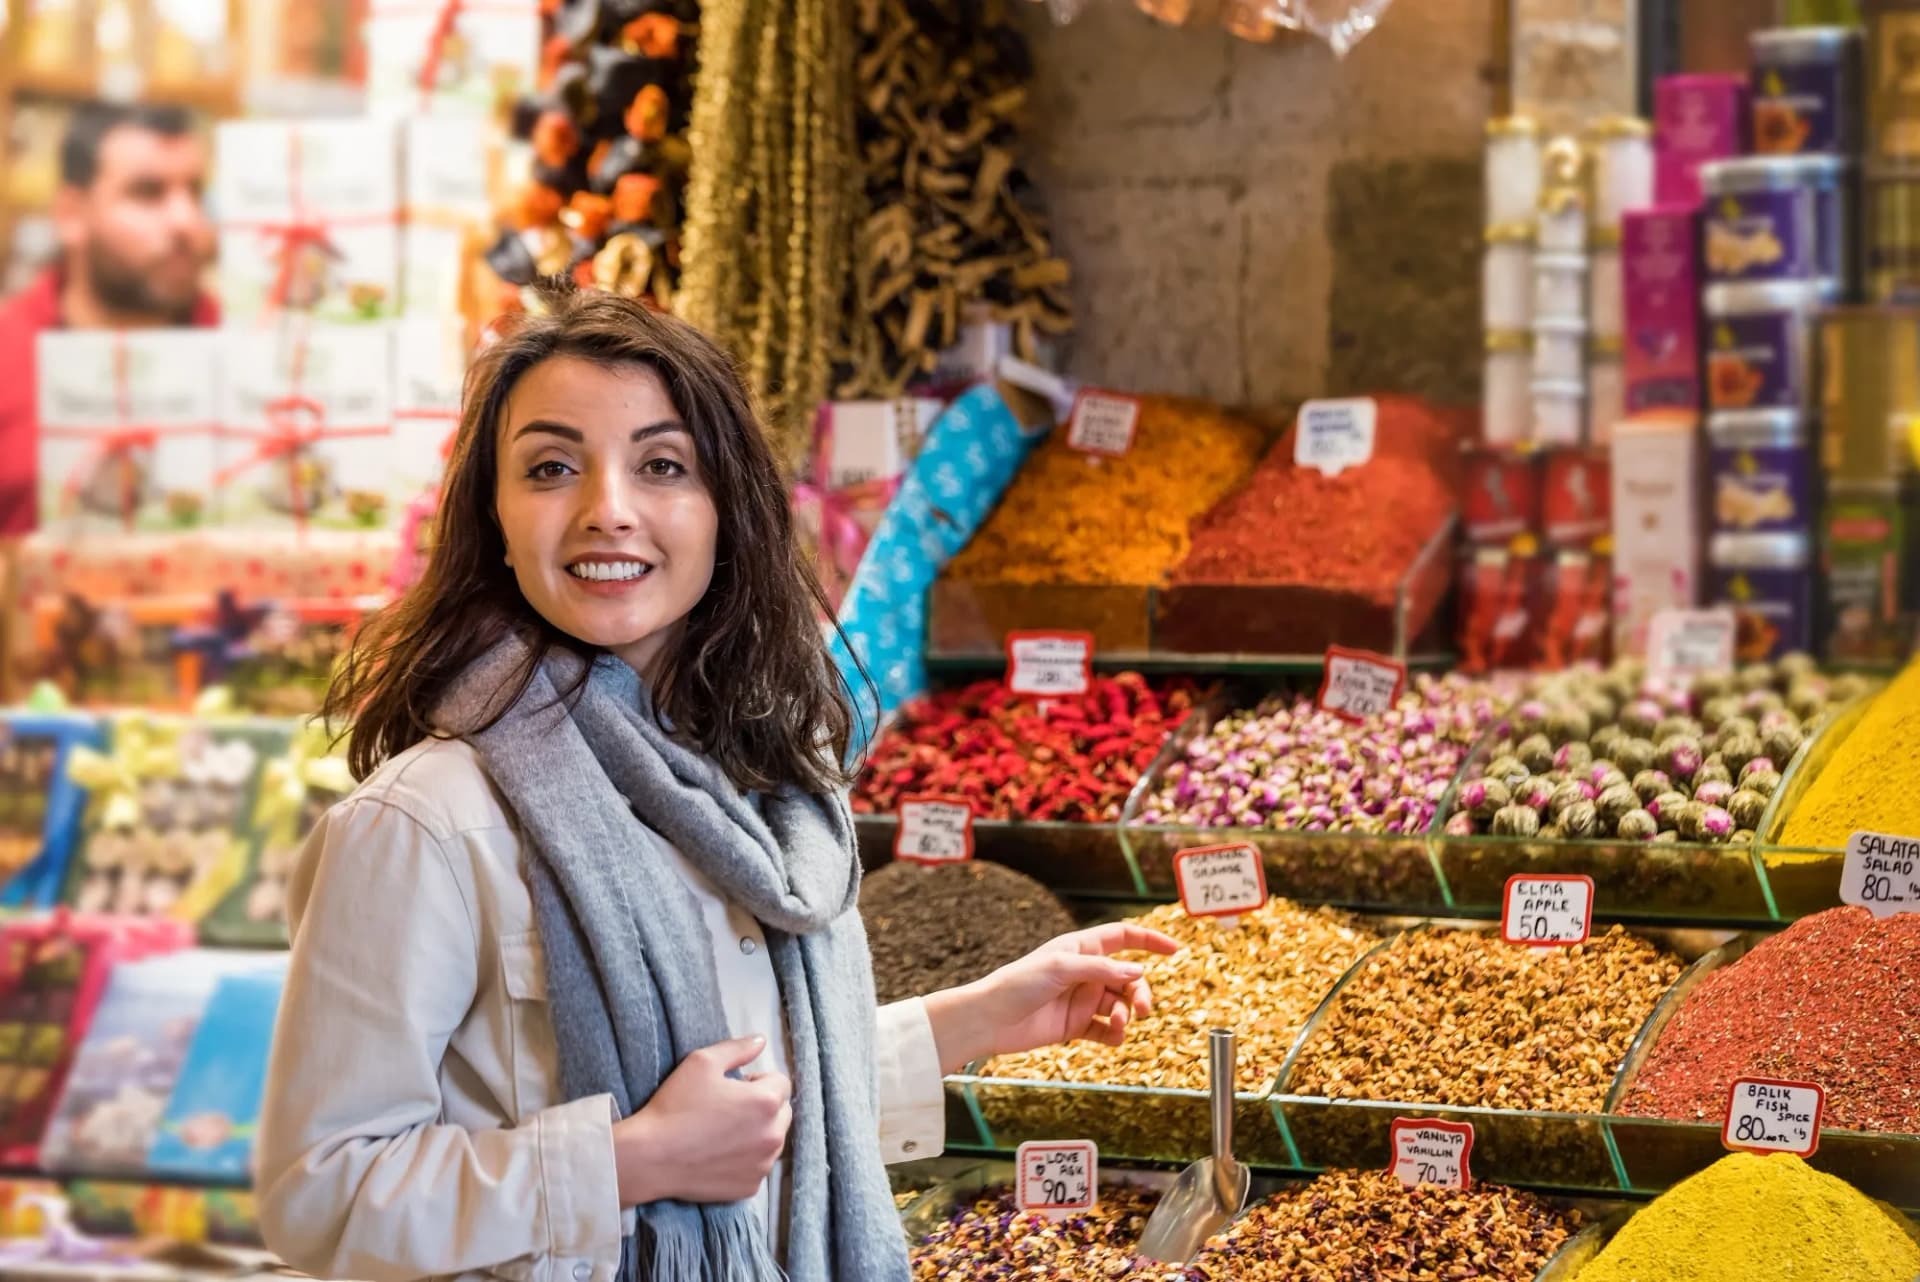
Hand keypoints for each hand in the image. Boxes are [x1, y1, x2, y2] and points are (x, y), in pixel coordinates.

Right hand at [612, 1036, 790, 1205]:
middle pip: (782, 1112)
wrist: (650, 1156)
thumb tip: (761, 1041)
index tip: (733, 1088)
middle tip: (728, 1110)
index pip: (781, 1083)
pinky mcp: (750, 1187)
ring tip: (723, 1133)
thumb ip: (738, 1048)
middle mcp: (773, 1135)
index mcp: (766, 1101)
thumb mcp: (702, 1062)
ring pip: (772, 1141)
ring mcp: (763, 1165)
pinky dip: (746, 1160)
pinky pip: (758, 1166)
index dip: (757, 1081)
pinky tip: (719, 1155)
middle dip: (763, 1107)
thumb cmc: (675, 1106)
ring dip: (758, 1133)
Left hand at [923, 922, 1180, 1072]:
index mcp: (1081, 948)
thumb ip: (1102, 970)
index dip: (1150, 941)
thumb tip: (1138, 974)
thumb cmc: (1019, 984)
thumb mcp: (1061, 967)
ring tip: (1119, 1025)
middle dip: (1140, 993)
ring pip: (1120, 1005)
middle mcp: (1085, 972)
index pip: (1124, 938)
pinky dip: (1114, 1034)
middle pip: (1128, 979)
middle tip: (1142, 1010)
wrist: (992, 1020)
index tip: (1176, 950)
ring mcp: (1082, 999)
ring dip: (1126, 1015)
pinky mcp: (1076, 1025)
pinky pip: (1106, 1029)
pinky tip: (1113, 1037)